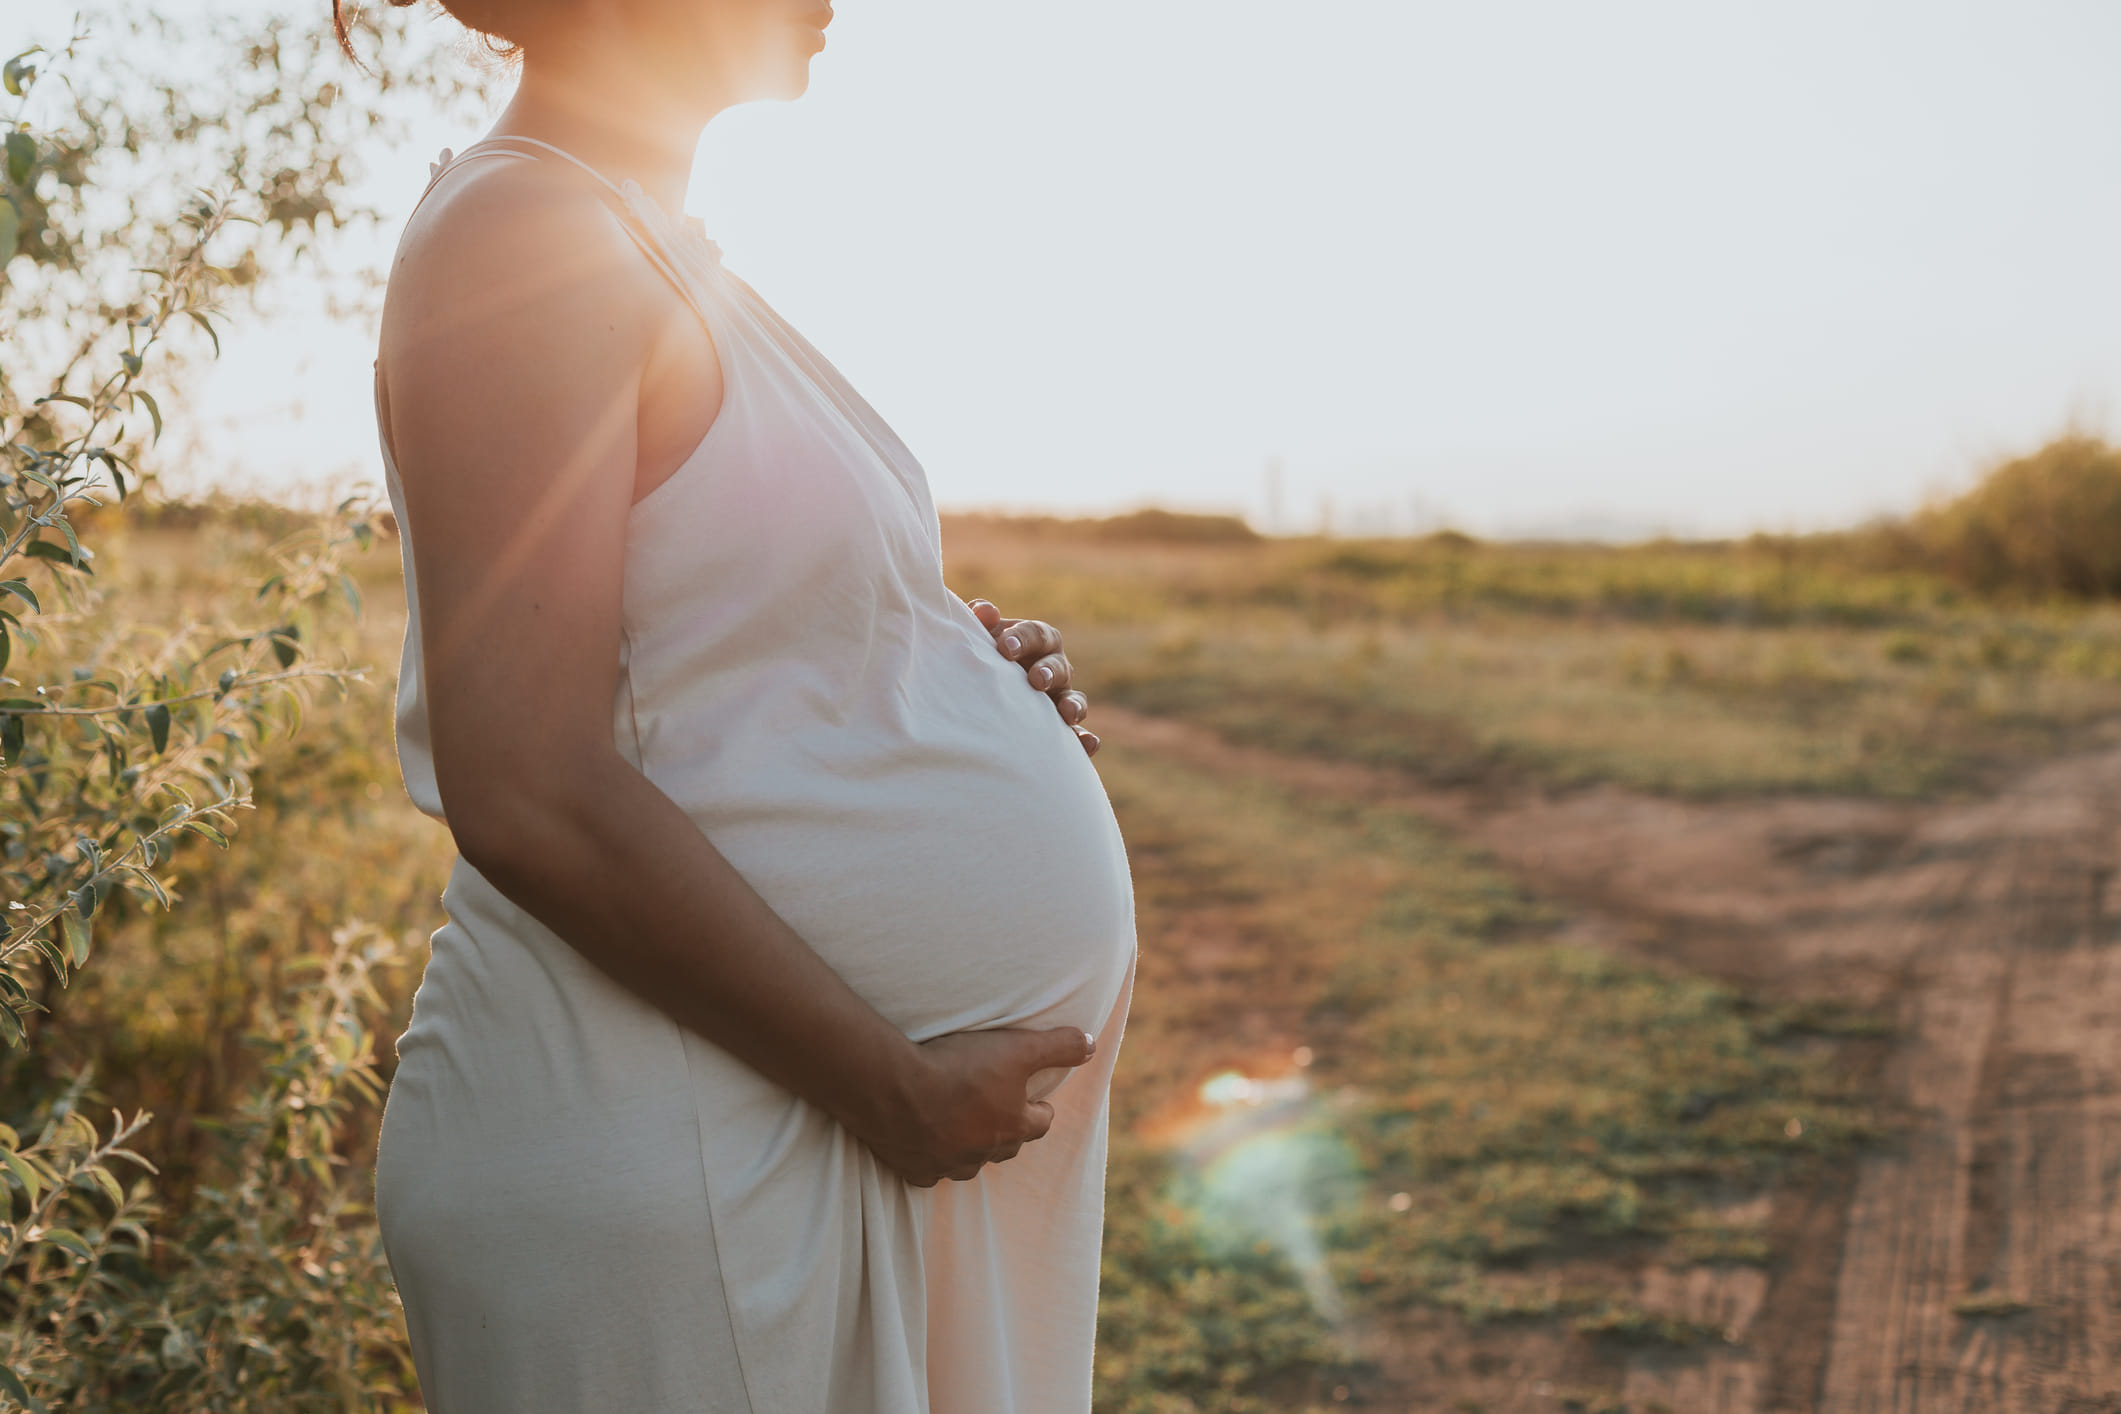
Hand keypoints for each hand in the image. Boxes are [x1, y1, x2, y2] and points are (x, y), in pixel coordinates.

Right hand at [861, 1026, 1096, 1185]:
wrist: (892, 1087)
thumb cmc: (959, 1066)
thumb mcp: (1018, 1047)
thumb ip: (1059, 1046)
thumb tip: (1091, 1046)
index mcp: (1012, 1128)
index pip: (1040, 1123)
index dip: (1038, 1105)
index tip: (1031, 1093)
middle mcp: (984, 1154)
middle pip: (1006, 1146)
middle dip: (1006, 1128)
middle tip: (993, 1103)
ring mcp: (948, 1166)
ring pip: (969, 1162)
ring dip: (969, 1145)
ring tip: (958, 1120)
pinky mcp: (915, 1171)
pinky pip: (930, 1172)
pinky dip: (931, 1159)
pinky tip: (923, 1140)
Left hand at [966, 599, 1098, 755]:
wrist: (977, 690)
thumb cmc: (982, 654)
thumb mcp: (979, 635)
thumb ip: (980, 621)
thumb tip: (985, 612)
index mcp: (1037, 640)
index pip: (1035, 634)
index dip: (1022, 639)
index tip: (1005, 648)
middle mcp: (1054, 667)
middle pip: (1058, 665)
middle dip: (1049, 671)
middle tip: (1036, 679)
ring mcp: (1060, 698)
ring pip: (1074, 699)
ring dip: (1074, 705)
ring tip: (1067, 714)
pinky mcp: (1060, 728)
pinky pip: (1078, 734)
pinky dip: (1085, 739)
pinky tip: (1089, 746)